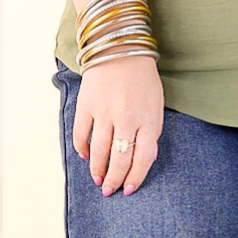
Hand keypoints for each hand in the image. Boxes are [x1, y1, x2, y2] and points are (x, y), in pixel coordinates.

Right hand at [73, 54, 163, 197]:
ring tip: (97, 178)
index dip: (135, 178)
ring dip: (97, 169)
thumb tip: (144, 158)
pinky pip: (81, 133)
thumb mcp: (156, 104)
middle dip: (114, 180)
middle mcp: (127, 118)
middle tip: (109, 190)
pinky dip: (81, 147)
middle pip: (120, 159)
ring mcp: (104, 111)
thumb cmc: (142, 77)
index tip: (129, 189)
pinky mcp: (87, 103)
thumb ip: (151, 131)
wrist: (120, 46)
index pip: (143, 159)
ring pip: (99, 151)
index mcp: (148, 119)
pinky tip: (84, 155)